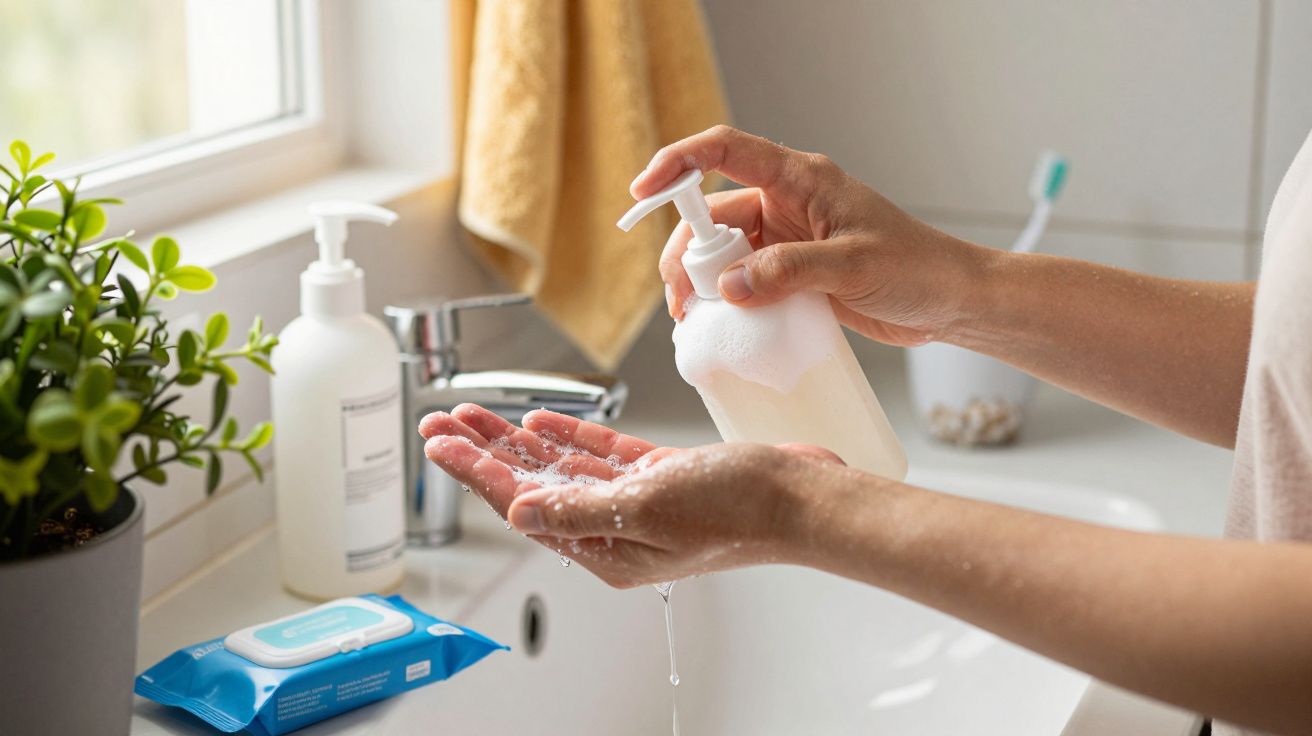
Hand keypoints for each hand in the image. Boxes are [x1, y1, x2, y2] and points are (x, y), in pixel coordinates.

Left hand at [420, 404, 844, 586]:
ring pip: (561, 469)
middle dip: (483, 452)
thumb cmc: (738, 509)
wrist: (799, 497)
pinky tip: (543, 423)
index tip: (441, 442)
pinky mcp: (661, 479)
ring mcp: (638, 503)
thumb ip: (580, 508)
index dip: (476, 470)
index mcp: (606, 547)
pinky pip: (602, 459)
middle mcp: (615, 529)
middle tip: (442, 422)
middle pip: (533, 485)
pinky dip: (572, 440)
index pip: (522, 503)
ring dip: (518, 442)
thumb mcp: (648, 506)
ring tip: (477, 417)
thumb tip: (519, 508)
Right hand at [634, 124, 993, 345]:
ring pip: (723, 252)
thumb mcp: (852, 266)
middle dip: (686, 252)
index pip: (726, 151)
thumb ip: (789, 271)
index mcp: (801, 179)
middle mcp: (786, 202)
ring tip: (694, 318)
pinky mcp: (790, 272)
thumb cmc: (917, 268)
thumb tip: (729, 286)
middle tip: (680, 298)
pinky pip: (743, 279)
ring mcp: (786, 238)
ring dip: (702, 282)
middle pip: (713, 215)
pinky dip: (725, 300)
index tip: (644, 190)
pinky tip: (719, 324)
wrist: (948, 300)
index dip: (679, 163)